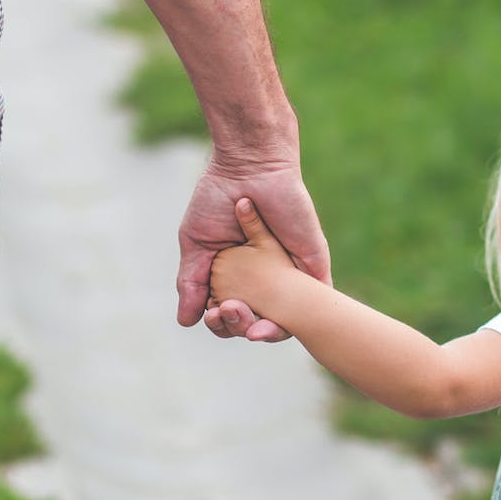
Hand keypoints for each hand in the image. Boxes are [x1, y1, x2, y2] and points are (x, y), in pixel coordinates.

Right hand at [176, 155, 328, 341]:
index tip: (211, 313)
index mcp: (237, 278)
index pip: (230, 315)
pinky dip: (297, 320)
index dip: (220, 322)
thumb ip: (191, 282)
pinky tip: (273, 323)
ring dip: (264, 332)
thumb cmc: (218, 199)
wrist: (249, 167)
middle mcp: (264, 281)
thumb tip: (186, 322)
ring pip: (285, 321)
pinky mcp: (312, 267)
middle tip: (226, 312)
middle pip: (255, 323)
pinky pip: (314, 305)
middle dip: (238, 327)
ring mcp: (289, 276)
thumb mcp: (196, 244)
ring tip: (244, 318)